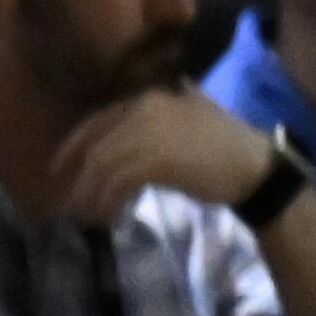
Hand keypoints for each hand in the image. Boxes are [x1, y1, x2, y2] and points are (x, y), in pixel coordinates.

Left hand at [54, 87, 278, 226]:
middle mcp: (144, 110)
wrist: (256, 167)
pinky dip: (107, 202)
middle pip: (97, 148)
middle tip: (73, 205)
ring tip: (89, 216)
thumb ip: (168, 110)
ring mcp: (148, 134)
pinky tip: (110, 216)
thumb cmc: (228, 147)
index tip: (59, 168)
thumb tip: (144, 118)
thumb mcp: (194, 115)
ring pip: (102, 167)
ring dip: (91, 196)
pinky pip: (116, 184)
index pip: (99, 121)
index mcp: (151, 98)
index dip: (73, 146)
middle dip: (81, 180)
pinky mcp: (153, 161)